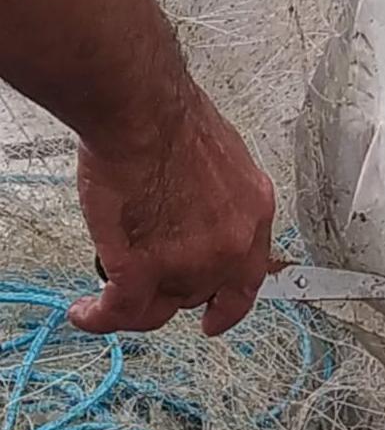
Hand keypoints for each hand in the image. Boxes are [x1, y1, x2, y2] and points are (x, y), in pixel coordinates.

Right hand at [67, 85, 274, 335]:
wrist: (142, 112)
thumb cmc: (173, 121)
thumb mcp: (226, 160)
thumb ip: (221, 196)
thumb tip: (200, 211)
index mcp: (254, 210)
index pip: (250, 275)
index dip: (231, 303)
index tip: (216, 316)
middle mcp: (232, 242)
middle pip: (203, 290)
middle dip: (174, 288)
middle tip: (150, 280)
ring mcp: (190, 260)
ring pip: (162, 305)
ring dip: (135, 302)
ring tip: (107, 297)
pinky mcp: (144, 267)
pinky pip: (121, 311)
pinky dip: (98, 316)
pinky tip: (85, 310)